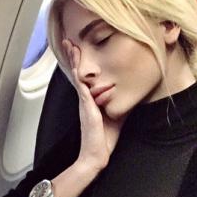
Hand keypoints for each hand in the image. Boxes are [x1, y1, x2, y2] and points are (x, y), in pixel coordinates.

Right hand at [62, 39, 124, 172]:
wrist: (97, 154)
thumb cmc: (105, 138)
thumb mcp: (116, 116)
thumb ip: (119, 104)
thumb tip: (128, 95)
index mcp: (91, 101)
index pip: (85, 78)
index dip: (80, 64)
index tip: (78, 50)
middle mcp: (85, 99)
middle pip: (77, 72)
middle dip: (73, 57)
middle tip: (68, 42)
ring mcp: (84, 102)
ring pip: (77, 76)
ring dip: (73, 60)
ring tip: (69, 45)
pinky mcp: (87, 107)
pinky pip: (82, 87)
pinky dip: (78, 75)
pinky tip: (76, 65)